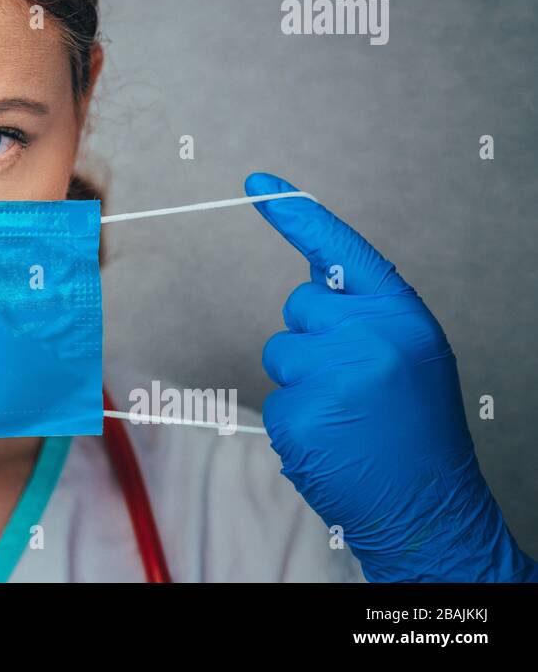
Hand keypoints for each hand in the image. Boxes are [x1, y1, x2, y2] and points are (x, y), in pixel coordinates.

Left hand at [246, 172, 535, 582]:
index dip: (296, 214)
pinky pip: (274, 398)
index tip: (257, 182)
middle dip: (313, 338)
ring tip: (346, 416)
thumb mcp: (409, 354)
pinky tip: (332, 440)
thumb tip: (312, 274)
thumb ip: (364, 313)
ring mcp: (332, 377)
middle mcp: (368, 338)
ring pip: (280, 353)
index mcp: (400, 316)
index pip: (340, 251)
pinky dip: (295, 420)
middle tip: (354, 383)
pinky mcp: (300, 416)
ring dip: (302, 381)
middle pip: (298, 307)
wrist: (431, 508)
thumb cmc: (416, 428)